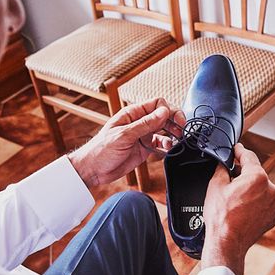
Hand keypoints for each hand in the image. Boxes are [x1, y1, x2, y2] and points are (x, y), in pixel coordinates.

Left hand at [68, 98, 185, 186]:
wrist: (93, 170)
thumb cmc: (101, 150)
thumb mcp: (124, 135)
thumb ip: (145, 124)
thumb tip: (163, 112)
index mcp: (132, 114)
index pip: (156, 104)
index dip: (168, 110)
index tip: (175, 120)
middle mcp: (139, 123)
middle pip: (163, 116)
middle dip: (175, 121)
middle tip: (182, 131)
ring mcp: (143, 136)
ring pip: (164, 130)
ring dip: (173, 134)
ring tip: (177, 141)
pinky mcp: (144, 149)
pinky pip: (160, 143)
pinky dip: (167, 146)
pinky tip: (169, 149)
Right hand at [201, 143, 274, 274]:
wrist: (227, 243)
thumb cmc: (221, 217)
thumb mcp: (215, 185)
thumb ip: (222, 168)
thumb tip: (224, 162)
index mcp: (257, 177)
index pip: (249, 156)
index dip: (240, 151)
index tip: (236, 148)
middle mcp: (271, 189)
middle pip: (256, 173)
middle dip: (243, 173)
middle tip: (229, 177)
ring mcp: (274, 203)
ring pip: (261, 188)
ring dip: (250, 188)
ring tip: (234, 198)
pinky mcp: (274, 215)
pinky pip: (264, 202)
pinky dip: (255, 201)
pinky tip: (242, 208)